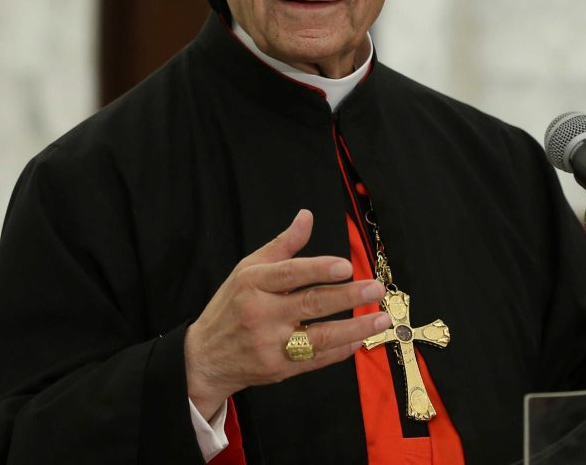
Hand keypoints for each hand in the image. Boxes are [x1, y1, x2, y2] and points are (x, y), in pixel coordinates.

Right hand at [183, 210, 392, 418]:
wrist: (204, 358)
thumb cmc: (230, 307)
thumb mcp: (247, 269)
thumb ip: (282, 245)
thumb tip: (307, 216)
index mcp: (253, 283)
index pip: (291, 274)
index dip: (319, 269)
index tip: (346, 266)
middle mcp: (261, 313)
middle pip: (311, 303)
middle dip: (348, 296)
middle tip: (376, 288)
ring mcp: (270, 344)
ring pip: (320, 337)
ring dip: (355, 328)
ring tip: (381, 318)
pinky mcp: (279, 369)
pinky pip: (316, 360)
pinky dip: (340, 350)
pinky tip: (360, 340)